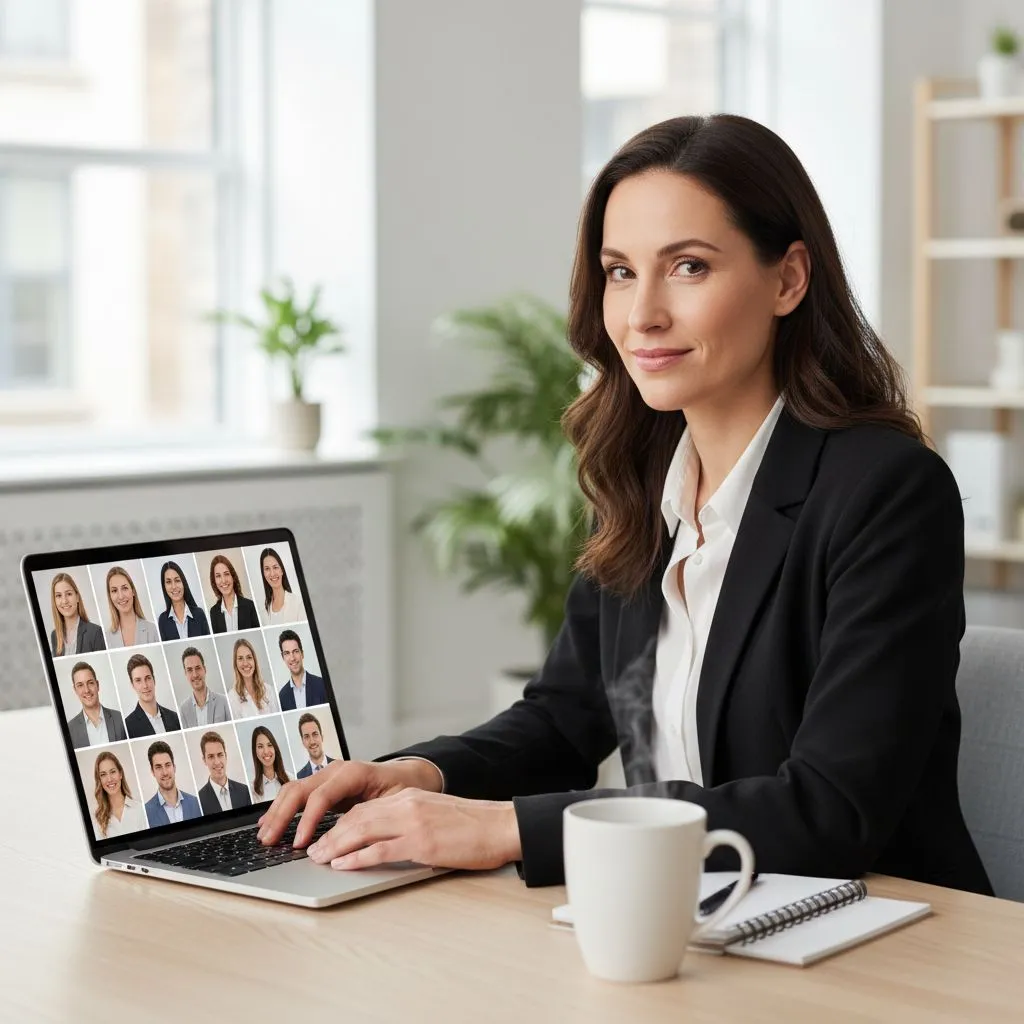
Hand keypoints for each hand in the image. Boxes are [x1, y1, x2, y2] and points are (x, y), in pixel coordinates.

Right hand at [257, 759, 442, 847]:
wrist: (408, 776)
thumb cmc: (403, 789)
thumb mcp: (395, 803)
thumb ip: (373, 817)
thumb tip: (355, 840)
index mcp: (354, 772)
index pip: (322, 796)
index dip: (308, 820)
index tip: (300, 844)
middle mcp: (336, 770)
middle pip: (300, 789)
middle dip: (282, 816)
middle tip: (269, 841)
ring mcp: (327, 776)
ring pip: (293, 790)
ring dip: (276, 813)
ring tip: (264, 836)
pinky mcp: (323, 785)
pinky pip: (297, 794)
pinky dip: (281, 808)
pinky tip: (269, 823)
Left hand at [305, 789, 522, 870]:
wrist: (503, 826)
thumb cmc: (475, 826)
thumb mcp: (436, 815)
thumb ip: (411, 821)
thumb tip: (385, 840)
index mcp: (411, 797)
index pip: (365, 807)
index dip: (340, 823)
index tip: (325, 836)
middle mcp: (408, 805)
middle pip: (357, 816)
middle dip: (331, 834)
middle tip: (313, 850)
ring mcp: (414, 823)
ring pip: (362, 830)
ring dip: (336, 845)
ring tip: (319, 858)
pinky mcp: (422, 842)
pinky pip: (380, 850)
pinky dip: (357, 857)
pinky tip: (343, 864)